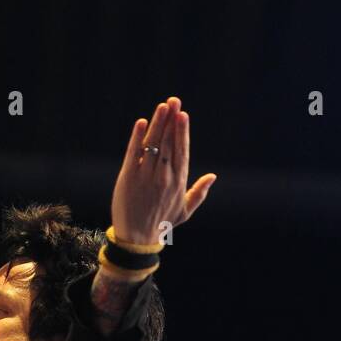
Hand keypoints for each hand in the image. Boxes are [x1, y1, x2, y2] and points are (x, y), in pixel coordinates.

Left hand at [110, 96, 216, 245]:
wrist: (136, 238)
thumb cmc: (161, 224)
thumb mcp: (185, 211)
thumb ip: (199, 193)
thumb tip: (213, 176)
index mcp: (178, 182)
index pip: (181, 152)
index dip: (182, 132)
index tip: (184, 115)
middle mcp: (164, 177)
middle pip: (168, 143)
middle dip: (171, 121)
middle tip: (174, 101)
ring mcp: (146, 177)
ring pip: (153, 145)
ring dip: (157, 124)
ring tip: (162, 106)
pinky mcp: (128, 178)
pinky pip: (133, 154)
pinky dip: (137, 138)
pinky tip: (141, 123)